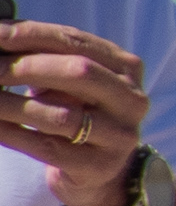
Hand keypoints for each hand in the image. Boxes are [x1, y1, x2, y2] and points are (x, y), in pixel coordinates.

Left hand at [0, 21, 149, 205]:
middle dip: (26, 67)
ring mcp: (119, 136)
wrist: (98, 170)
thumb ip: (45, 57)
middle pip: (78, 72)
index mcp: (126, 67)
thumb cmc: (76, 112)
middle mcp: (131, 100)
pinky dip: (13, 134)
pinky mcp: (98, 166)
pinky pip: (46, 147)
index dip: (32, 35)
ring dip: (11, 105)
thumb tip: (1, 36)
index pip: (75, 41)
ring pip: (60, 115)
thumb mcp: (70, 82)